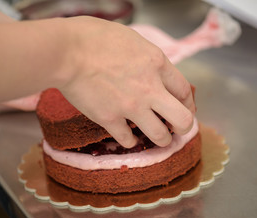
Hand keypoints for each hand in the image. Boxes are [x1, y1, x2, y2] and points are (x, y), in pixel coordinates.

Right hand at [59, 17, 194, 147]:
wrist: (67, 52)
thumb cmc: (94, 37)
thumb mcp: (132, 39)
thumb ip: (148, 59)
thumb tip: (153, 70)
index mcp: (157, 64)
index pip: (184, 91)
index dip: (189, 104)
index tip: (185, 109)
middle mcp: (150, 88)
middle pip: (183, 119)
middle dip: (185, 128)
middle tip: (178, 130)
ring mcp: (131, 106)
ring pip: (159, 136)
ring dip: (162, 140)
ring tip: (158, 139)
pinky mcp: (110, 119)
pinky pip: (127, 140)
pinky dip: (130, 141)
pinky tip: (128, 137)